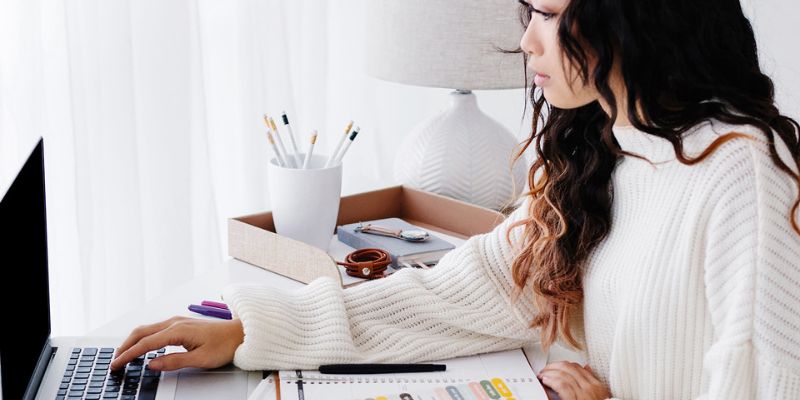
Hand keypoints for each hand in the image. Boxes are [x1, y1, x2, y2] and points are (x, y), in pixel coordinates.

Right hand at [110, 316, 243, 371]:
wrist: (239, 333)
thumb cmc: (224, 345)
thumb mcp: (200, 359)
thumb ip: (175, 362)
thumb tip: (152, 364)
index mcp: (178, 330)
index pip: (146, 343)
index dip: (129, 355)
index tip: (116, 364)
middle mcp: (175, 322)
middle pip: (141, 332)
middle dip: (125, 346)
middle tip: (114, 361)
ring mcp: (177, 321)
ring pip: (147, 329)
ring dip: (132, 341)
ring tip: (123, 355)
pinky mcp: (180, 324)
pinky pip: (155, 329)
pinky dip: (142, 338)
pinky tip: (140, 347)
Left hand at [538, 361, 610, 399]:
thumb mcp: (598, 395)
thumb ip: (591, 381)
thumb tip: (586, 367)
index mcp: (597, 386)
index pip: (577, 368)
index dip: (563, 364)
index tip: (554, 366)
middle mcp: (590, 388)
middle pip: (569, 368)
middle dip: (554, 366)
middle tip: (545, 369)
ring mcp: (583, 394)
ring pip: (564, 375)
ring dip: (550, 373)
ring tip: (543, 375)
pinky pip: (561, 385)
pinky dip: (551, 381)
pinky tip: (546, 381)